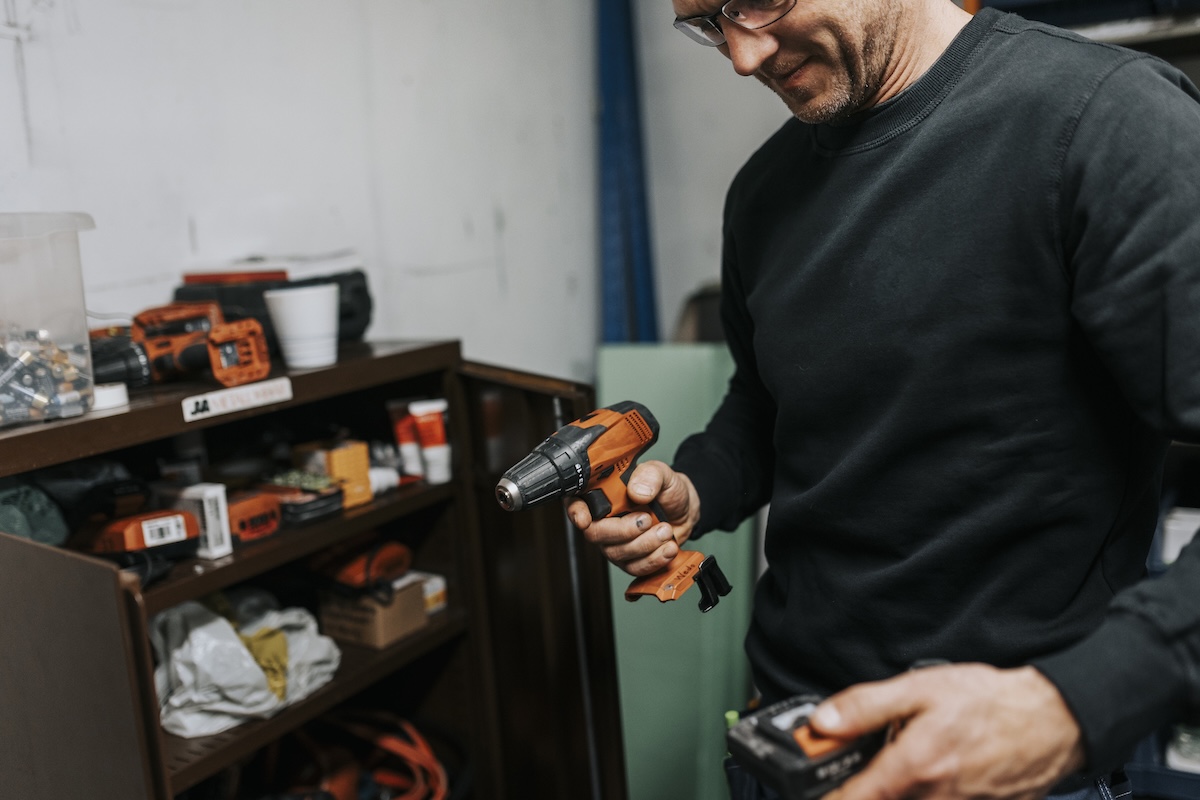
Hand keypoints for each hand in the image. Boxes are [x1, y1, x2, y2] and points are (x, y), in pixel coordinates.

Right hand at [567, 460, 699, 576]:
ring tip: (665, 530)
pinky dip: (654, 560)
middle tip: (647, 520)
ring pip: (617, 553)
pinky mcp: (630, 560)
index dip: (575, 511)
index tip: (584, 518)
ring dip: (645, 544)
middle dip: (622, 530)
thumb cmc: (666, 490)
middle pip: (595, 533)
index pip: (576, 502)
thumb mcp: (661, 473)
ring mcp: (615, 542)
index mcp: (603, 493)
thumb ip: (649, 476)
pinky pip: (634, 568)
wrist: (684, 510)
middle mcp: (603, 520)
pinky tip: (667, 548)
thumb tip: (637, 492)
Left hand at [813, 663, 1084, 799]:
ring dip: (894, 790)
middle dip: (862, 789)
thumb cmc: (989, 701)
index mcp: (913, 768)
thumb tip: (822, 722)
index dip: (827, 796)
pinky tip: (931, 773)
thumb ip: (865, 707)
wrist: (1052, 720)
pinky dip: (924, 794)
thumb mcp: (919, 688)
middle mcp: (934, 799)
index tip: (811, 787)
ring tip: (900, 764)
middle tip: (862, 765)